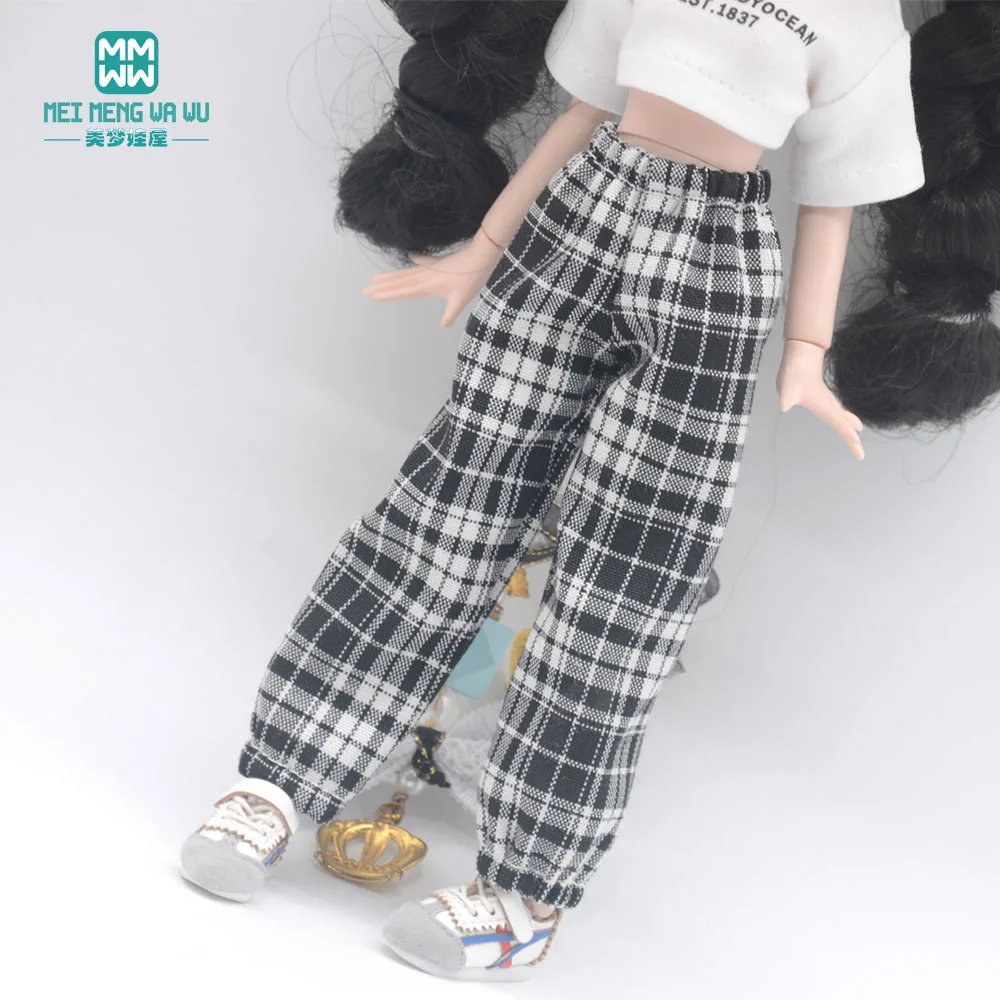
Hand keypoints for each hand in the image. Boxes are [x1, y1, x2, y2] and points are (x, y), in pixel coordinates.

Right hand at [361, 229, 504, 327]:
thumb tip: (444, 325)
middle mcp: (424, 277)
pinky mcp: (437, 263)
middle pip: (398, 283)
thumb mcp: (461, 300)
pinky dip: (415, 260)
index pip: (402, 292)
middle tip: (365, 290)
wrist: (480, 257)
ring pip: (405, 273)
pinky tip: (411, 257)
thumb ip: (451, 313)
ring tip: (376, 278)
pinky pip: (421, 263)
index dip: (387, 295)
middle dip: (381, 287)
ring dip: (390, 276)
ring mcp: (429, 268)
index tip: (373, 297)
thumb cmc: (470, 280)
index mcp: (427, 286)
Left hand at [776, 339, 864, 459]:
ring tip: (857, 435)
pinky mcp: (821, 397)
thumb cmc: (794, 373)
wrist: (801, 356)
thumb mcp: (788, 388)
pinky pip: (837, 411)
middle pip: (844, 424)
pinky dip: (843, 418)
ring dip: (849, 427)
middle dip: (852, 438)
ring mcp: (826, 400)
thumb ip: (787, 398)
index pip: (841, 426)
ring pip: (842, 416)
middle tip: (859, 452)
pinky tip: (843, 419)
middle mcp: (828, 405)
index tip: (859, 452)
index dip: (850, 439)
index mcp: (825, 407)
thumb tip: (783, 405)